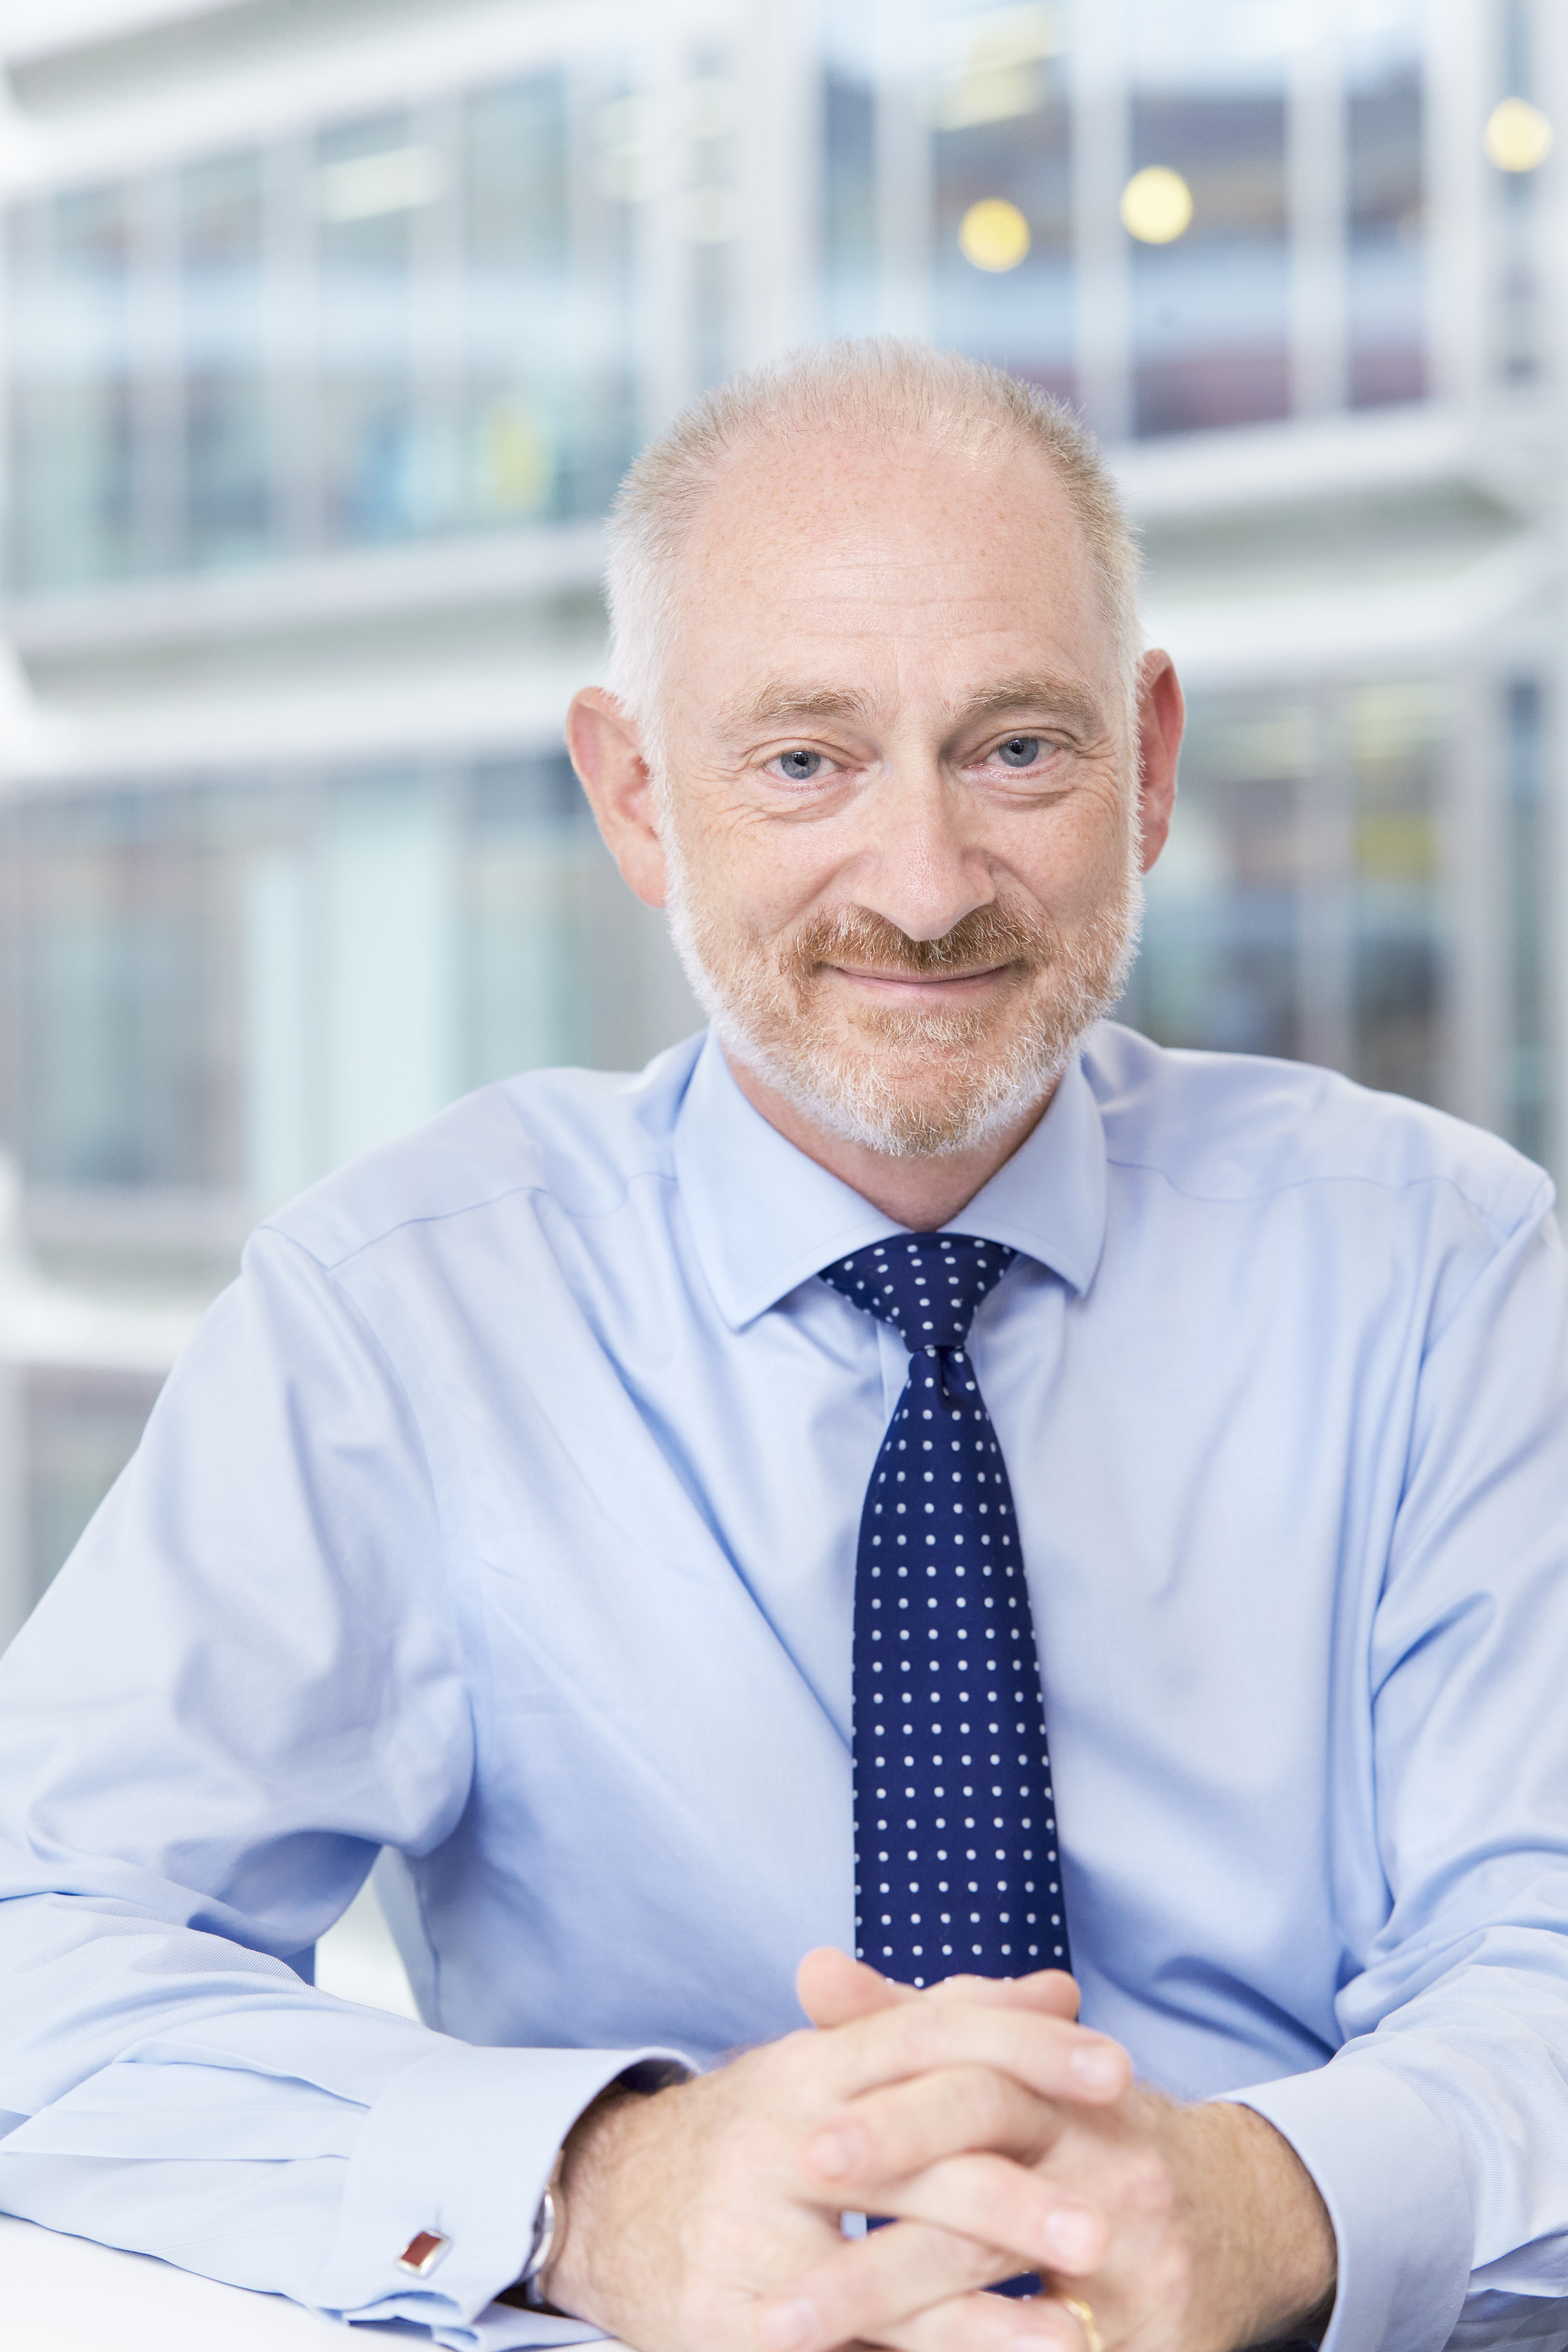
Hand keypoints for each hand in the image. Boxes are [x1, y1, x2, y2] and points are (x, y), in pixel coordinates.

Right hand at [540, 1958, 1131, 2351]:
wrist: (609, 2203)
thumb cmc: (753, 2133)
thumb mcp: (835, 2065)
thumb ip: (944, 2027)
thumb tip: (1060, 1993)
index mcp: (813, 2064)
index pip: (931, 2036)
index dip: (1025, 2048)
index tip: (1117, 2068)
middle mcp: (782, 2138)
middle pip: (916, 2158)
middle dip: (1018, 2197)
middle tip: (1111, 2223)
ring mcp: (752, 2234)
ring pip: (887, 2272)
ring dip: (989, 2312)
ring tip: (1079, 2328)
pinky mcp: (732, 2321)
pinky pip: (847, 2346)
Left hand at [766, 1956, 1336, 2351]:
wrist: (1248, 2211)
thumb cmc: (1101, 2133)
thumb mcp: (1017, 2066)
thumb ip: (914, 2024)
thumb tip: (810, 1970)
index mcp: (1070, 2099)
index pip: (976, 2095)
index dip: (890, 2124)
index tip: (799, 2152)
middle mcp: (1116, 2177)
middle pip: (985, 2219)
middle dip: (874, 2273)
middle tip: (777, 2308)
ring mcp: (1147, 2274)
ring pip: (1016, 2325)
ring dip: (908, 2351)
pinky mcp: (1167, 2348)